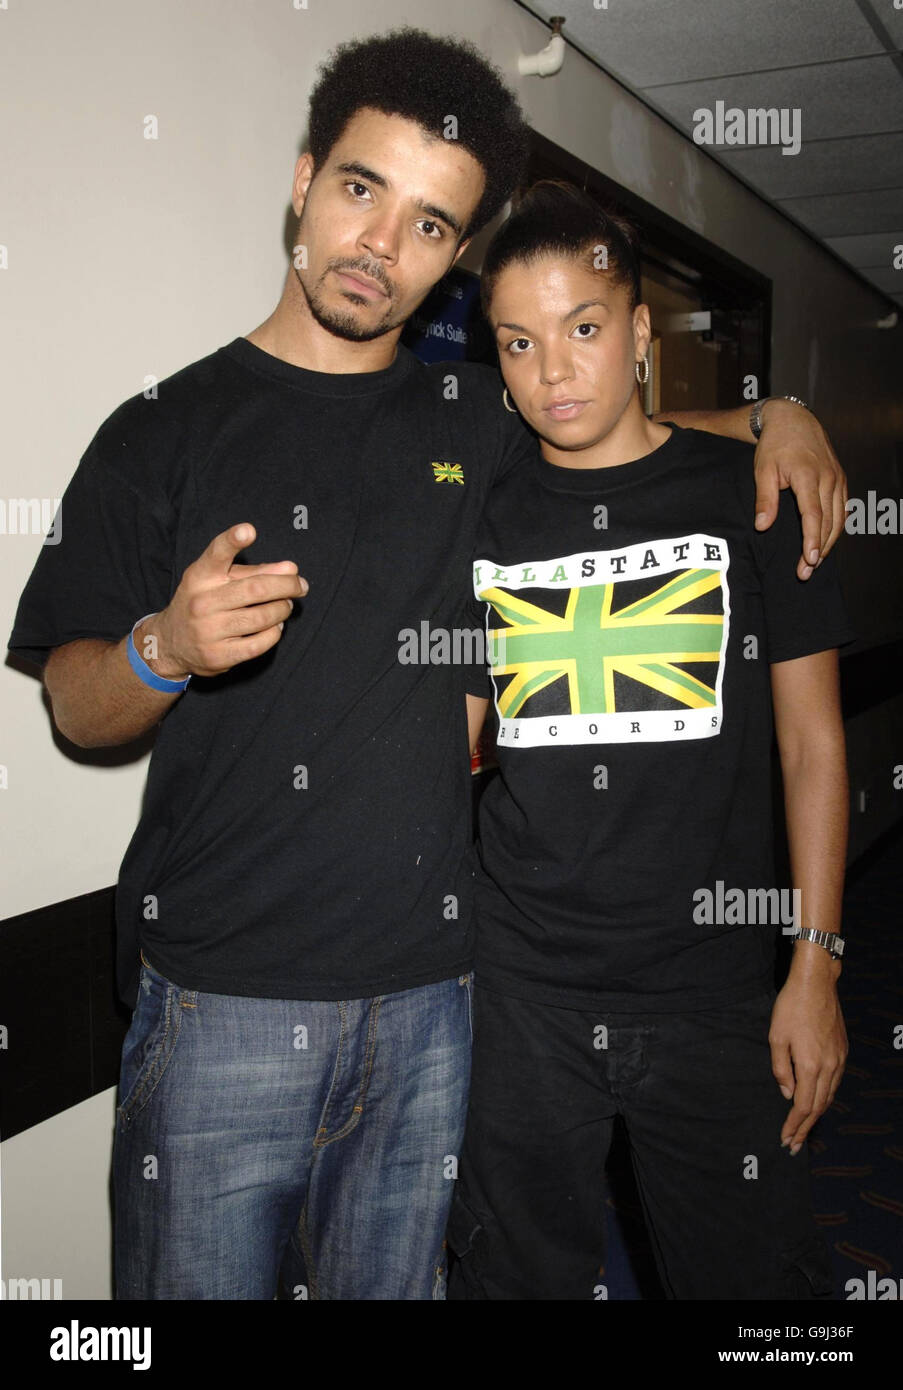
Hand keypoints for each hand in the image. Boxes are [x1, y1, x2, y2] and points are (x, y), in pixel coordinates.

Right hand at [139, 524, 307, 678]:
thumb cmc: (204, 603)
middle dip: (287, 585)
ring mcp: (208, 630)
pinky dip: (275, 633)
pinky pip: (260, 643)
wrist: (172, 644)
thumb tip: (291, 568)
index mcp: (200, 576)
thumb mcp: (218, 580)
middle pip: (255, 589)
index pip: (216, 554)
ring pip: (262, 617)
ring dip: (283, 609)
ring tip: (286, 605)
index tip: (249, 530)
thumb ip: (254, 571)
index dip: (232, 540)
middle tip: (300, 585)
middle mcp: (202, 601)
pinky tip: (275, 626)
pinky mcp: (219, 655)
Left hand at [753, 400, 847, 579]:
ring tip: (814, 563)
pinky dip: (835, 528)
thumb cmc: (775, 445)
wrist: (793, 420)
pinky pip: (842, 509)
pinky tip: (824, 541)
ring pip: (839, 518)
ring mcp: (837, 478)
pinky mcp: (840, 479)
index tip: (808, 560)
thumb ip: (765, 499)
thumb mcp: (763, 469)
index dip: (812, 540)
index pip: (814, 515)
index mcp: (809, 476)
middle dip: (818, 550)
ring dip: (828, 542)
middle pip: (829, 522)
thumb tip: (762, 526)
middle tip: (806, 572)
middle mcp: (829, 478)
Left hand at [769, 960, 846, 1154]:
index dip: (794, 1125)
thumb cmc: (791, 1007)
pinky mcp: (842, 1051)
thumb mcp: (776, 1037)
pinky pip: (835, 1082)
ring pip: (829, 1096)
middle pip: (818, 1107)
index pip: (803, 1106)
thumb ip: (781, 1069)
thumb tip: (787, 1094)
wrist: (816, 984)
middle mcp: (829, 1067)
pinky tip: (817, 1101)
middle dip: (805, 1129)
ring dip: (816, 1115)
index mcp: (811, 1066)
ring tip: (805, 1130)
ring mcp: (838, 1059)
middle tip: (794, 1146)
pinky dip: (825, 1098)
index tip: (785, 1140)